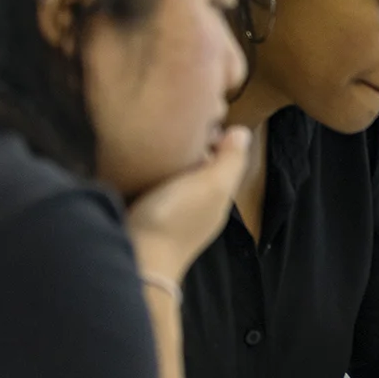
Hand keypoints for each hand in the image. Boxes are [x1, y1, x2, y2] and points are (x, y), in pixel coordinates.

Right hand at [125, 125, 251, 279]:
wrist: (137, 259)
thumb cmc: (175, 218)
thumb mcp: (211, 185)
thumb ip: (229, 161)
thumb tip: (242, 132)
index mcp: (218, 195)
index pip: (223, 159)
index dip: (214, 138)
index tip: (197, 118)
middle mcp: (199, 204)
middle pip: (199, 168)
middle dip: (191, 147)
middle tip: (172, 124)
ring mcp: (173, 213)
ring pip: (177, 177)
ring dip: (171, 159)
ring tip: (156, 136)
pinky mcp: (147, 216)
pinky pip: (155, 188)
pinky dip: (153, 173)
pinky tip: (141, 162)